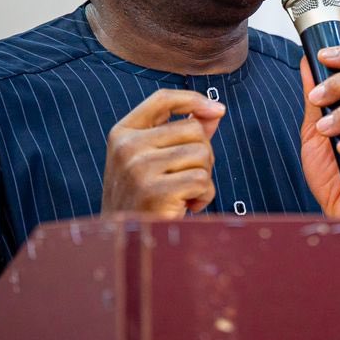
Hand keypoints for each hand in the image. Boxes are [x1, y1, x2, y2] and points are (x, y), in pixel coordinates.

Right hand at [100, 89, 225, 217]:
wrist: (124, 240)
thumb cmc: (143, 198)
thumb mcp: (155, 159)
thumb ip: (182, 133)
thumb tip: (215, 111)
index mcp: (122, 133)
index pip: (162, 99)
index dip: (193, 100)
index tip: (217, 110)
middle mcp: (127, 146)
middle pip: (192, 129)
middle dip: (202, 154)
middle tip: (188, 177)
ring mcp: (139, 168)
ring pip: (202, 154)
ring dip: (204, 177)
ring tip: (185, 194)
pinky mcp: (156, 191)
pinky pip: (202, 180)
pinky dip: (204, 195)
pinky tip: (187, 206)